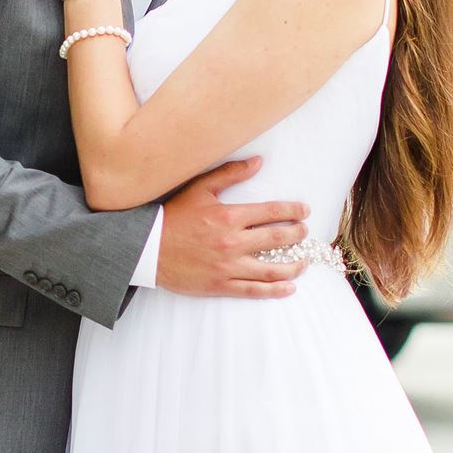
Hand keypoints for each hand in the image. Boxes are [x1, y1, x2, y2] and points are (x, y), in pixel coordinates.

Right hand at [156, 163, 309, 298]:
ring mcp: (228, 266)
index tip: (305, 211)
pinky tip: (289, 288)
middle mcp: (232, 242)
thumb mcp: (200, 189)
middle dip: (297, 235)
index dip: (293, 211)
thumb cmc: (173, 216)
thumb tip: (259, 162)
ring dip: (293, 266)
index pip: (272, 212)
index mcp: (230, 216)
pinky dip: (275, 290)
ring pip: (271, 269)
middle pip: (278, 239)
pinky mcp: (221, 285)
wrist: (147, 248)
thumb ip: (230, 173)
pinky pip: (254, 290)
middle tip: (305, 233)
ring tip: (303, 262)